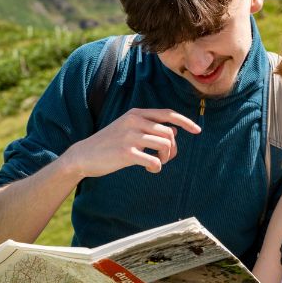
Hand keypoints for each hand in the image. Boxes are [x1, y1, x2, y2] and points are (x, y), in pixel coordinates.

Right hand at [60, 108, 200, 176]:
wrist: (83, 155)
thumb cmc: (108, 144)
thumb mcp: (127, 128)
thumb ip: (148, 127)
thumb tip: (173, 133)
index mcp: (136, 113)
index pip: (168, 114)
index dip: (185, 122)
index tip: (198, 130)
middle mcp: (134, 121)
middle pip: (169, 133)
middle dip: (172, 149)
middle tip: (165, 159)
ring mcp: (130, 136)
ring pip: (165, 145)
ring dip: (165, 158)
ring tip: (156, 164)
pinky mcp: (126, 152)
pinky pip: (155, 160)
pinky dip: (156, 167)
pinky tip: (149, 169)